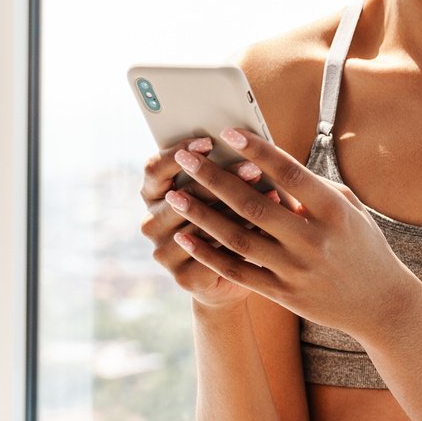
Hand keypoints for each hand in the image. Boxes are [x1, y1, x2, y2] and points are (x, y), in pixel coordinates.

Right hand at [139, 135, 272, 309]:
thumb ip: (221, 172)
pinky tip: (268, 226)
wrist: (229, 279)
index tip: (209, 142)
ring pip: (201, 225)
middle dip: (220, 179)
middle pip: (181, 196)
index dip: (179, 153)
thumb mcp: (219, 194)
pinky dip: (244, 236)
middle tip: (253, 167)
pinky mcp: (183, 276)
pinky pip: (215, 253)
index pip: (155, 169)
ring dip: (238, 208)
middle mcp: (151, 224)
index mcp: (152, 197)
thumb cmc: (228, 223)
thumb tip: (244, 141)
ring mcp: (164, 253)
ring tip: (270, 193)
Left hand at [160, 126, 421, 340]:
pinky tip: (185, 236)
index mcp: (335, 211)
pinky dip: (208, 253)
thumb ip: (311, 186)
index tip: (227, 132)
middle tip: (185, 158)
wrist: (381, 304)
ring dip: (202, 214)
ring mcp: (297, 270)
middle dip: (215, 178)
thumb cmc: (361, 244)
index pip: (289, 174)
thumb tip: (267, 160)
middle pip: (254, 204)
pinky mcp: (284, 294)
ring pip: (239, 238)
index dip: (256, 150)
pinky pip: (238, 271)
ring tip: (174, 194)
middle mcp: (315, 240)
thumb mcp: (348, 208)